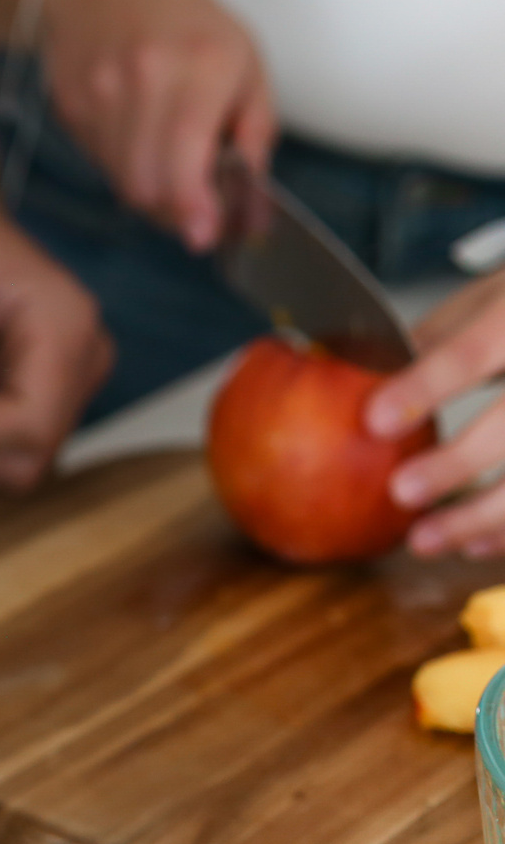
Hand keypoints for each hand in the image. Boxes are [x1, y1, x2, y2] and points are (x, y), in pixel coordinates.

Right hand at [39, 0, 276, 251]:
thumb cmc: (188, 19)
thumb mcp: (246, 62)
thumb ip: (253, 134)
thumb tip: (250, 208)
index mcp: (199, 66)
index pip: (185, 160)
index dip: (193, 209)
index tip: (204, 235)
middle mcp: (142, 79)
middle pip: (147, 185)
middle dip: (175, 209)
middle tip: (197, 206)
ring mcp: (97, 93)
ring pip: (120, 179)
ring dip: (149, 188)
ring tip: (168, 163)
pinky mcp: (68, 104)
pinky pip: (98, 159)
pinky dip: (123, 164)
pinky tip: (136, 136)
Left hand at [362, 273, 504, 553]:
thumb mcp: (489, 299)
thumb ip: (435, 335)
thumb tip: (355, 367)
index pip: (472, 351)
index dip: (426, 386)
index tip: (375, 421)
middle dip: (458, 463)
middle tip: (401, 493)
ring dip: (486, 515)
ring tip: (427, 541)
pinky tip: (479, 544)